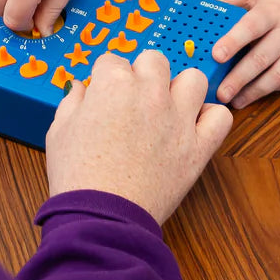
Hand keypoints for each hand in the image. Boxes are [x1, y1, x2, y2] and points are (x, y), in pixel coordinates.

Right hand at [46, 50, 232, 224]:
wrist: (101, 218)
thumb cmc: (77, 177)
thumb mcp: (58, 132)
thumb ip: (71, 101)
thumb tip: (79, 87)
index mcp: (114, 85)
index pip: (112, 61)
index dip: (106, 78)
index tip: (104, 95)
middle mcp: (150, 93)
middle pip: (154, 60)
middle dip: (142, 74)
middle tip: (133, 100)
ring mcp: (178, 118)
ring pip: (193, 79)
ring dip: (180, 89)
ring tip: (167, 108)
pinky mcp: (198, 147)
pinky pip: (220, 117)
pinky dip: (210, 119)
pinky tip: (193, 128)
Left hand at [209, 0, 279, 108]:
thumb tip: (198, 3)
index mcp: (272, 10)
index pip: (251, 27)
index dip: (233, 41)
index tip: (216, 55)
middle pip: (263, 57)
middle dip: (240, 78)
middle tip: (221, 93)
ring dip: (258, 90)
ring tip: (237, 100)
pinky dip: (277, 88)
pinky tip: (259, 93)